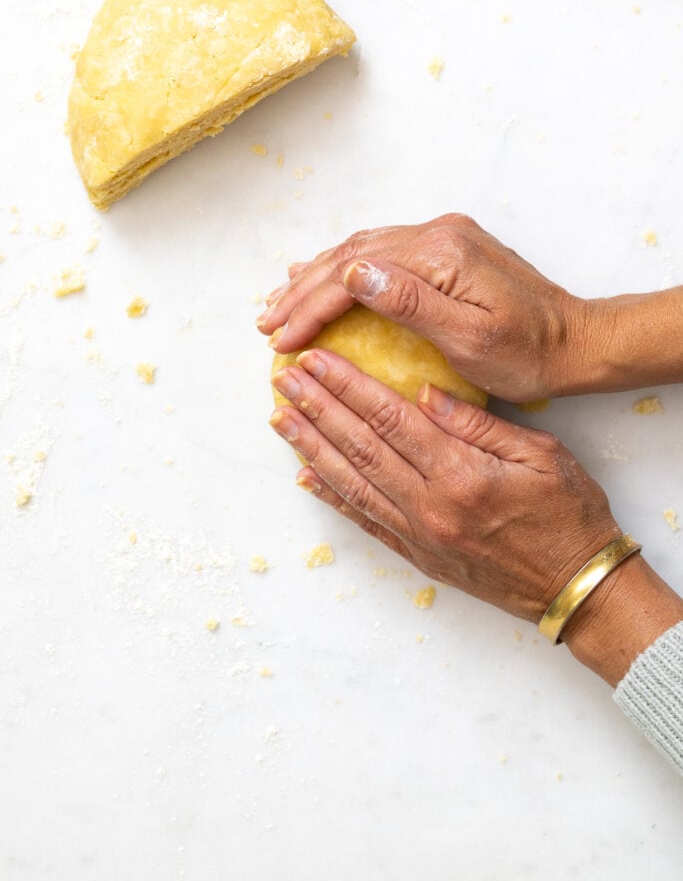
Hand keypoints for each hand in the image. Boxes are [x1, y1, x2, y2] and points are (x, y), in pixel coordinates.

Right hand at [258, 214, 585, 402]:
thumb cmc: (528, 353)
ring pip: (361, 250)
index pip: (355, 275)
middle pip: (351, 256)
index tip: (282, 340)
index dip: (311, 307)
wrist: (574, 341)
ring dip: (317, 277)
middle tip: (266, 324)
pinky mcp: (446, 250)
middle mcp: (437, 234)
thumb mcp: (471, 339)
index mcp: (439, 254)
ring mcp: (441, 238)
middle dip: (303, 291)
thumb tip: (354, 274)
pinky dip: (346, 269)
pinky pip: (381, 252)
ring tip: (280, 301)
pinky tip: (327, 275)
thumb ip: (411, 303)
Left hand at [270, 346, 620, 622]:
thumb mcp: (541, 453)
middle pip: (361, 447)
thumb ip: (478, 422)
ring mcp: (419, 535)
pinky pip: (366, 522)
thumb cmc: (569, 514)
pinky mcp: (417, 556)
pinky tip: (306, 475)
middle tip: (285, 378)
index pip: (391, 418)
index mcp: (462, 473)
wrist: (576, 587)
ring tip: (280, 418)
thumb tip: (424, 391)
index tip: (318, 360)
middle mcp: (430, 506)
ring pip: (352, 483)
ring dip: (311, 447)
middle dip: (317, 408)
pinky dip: (332, 497)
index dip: (349, 386)